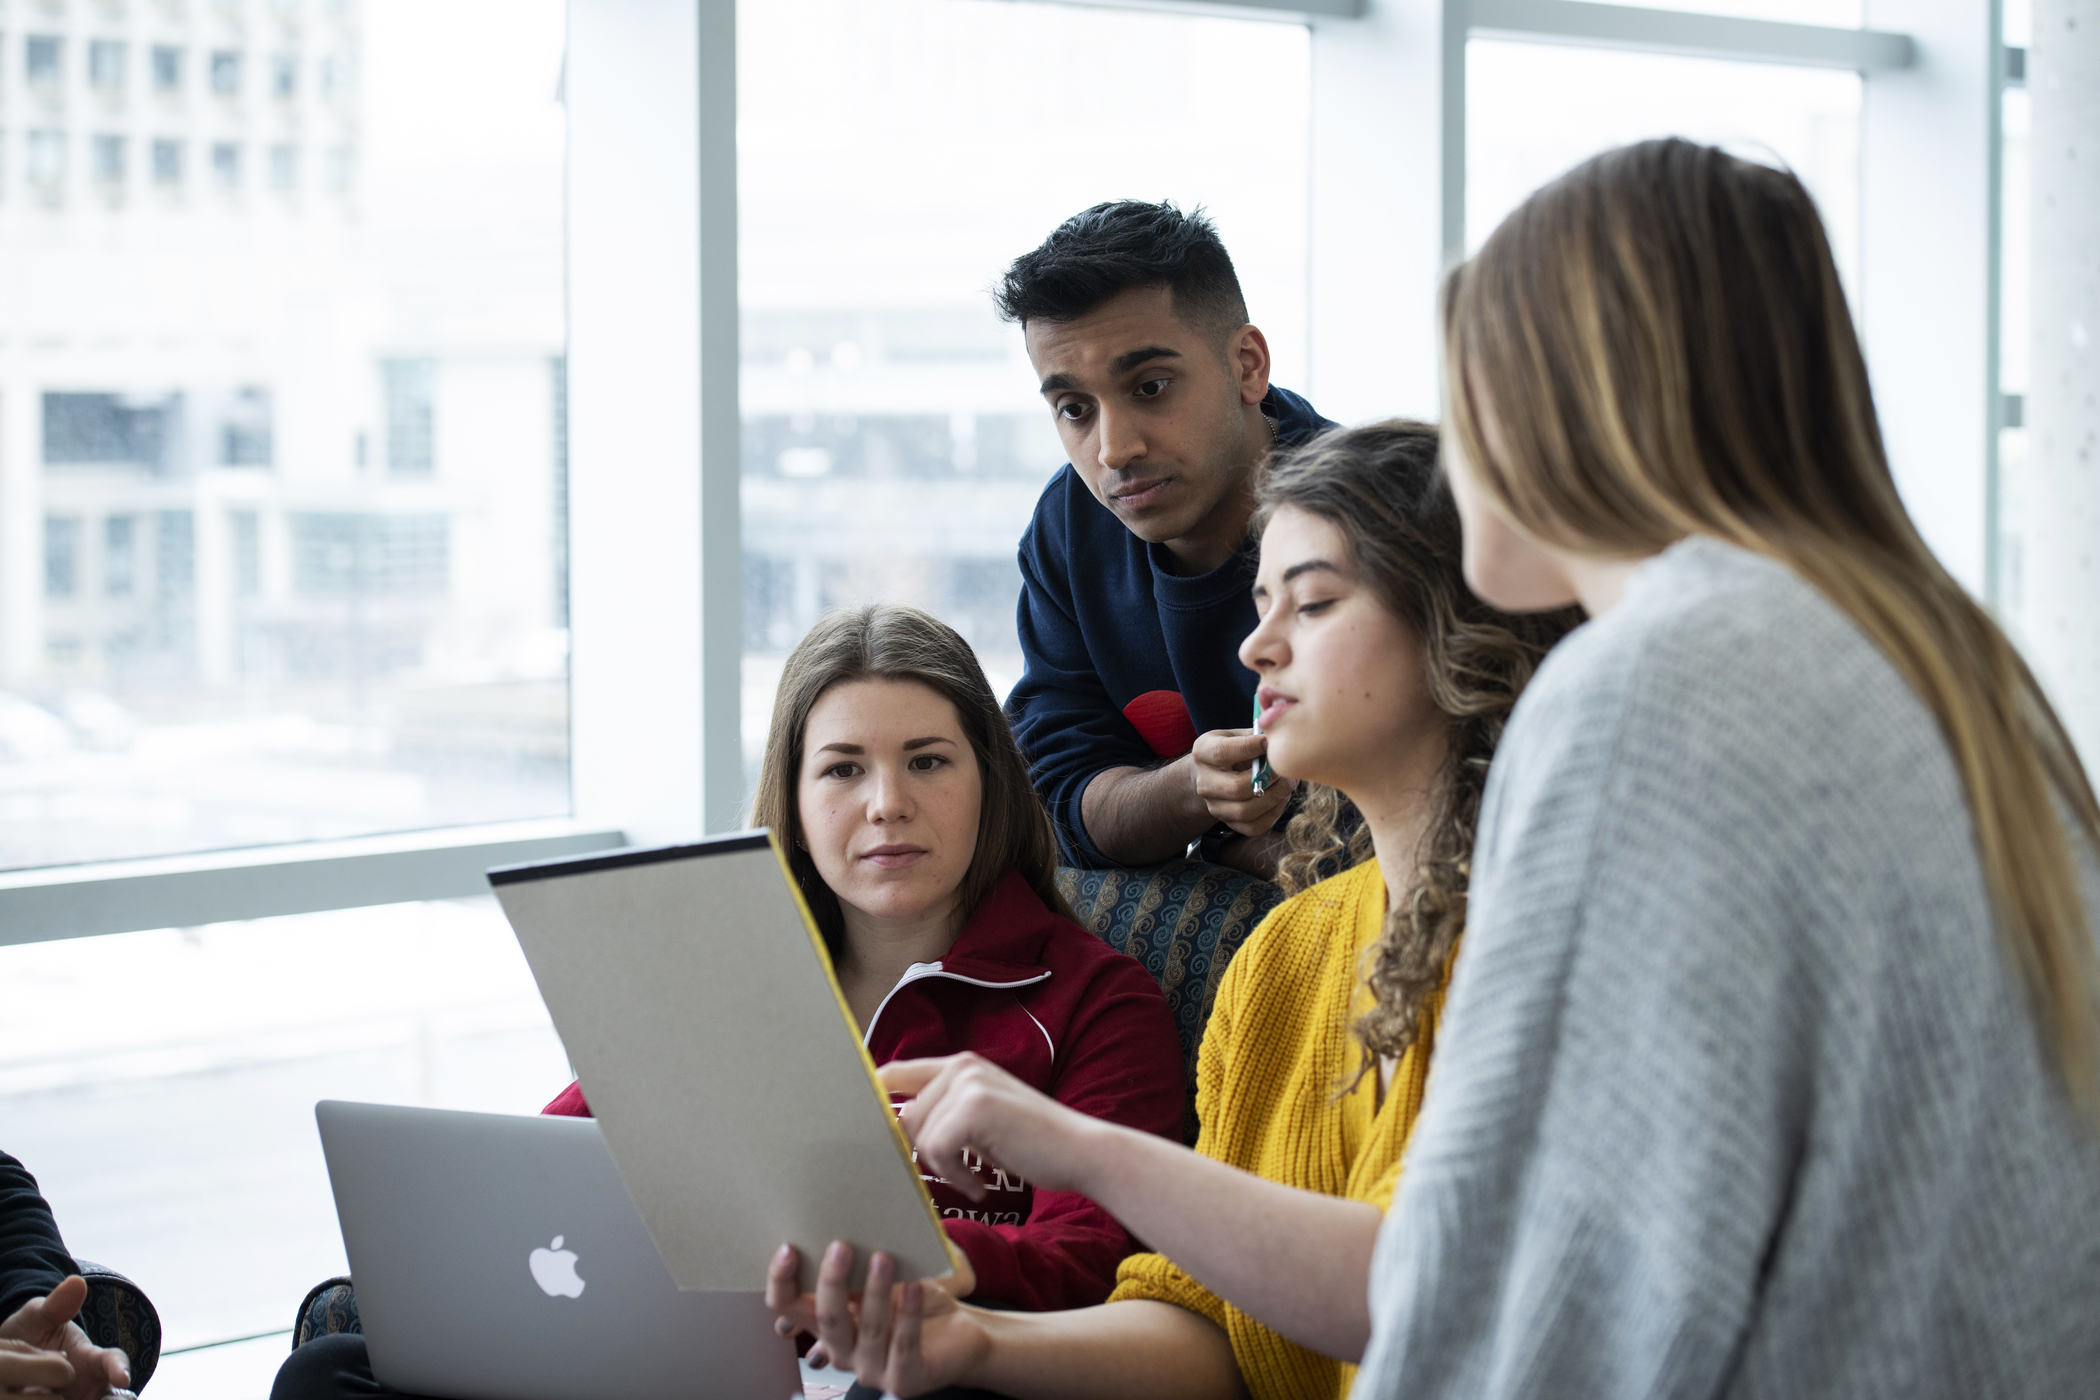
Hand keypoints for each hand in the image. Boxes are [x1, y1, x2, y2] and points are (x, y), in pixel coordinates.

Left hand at [0, 1277, 131, 1399]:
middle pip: (111, 1399)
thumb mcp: (37, 1317)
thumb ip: (57, 1305)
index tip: (122, 1378)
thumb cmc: (27, 1332)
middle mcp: (88, 1387)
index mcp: (90, 1359)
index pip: (113, 1362)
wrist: (6, 1360)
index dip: (119, 1369)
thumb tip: (75, 1281)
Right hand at [766, 1243, 984, 1396]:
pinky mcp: (904, 1382)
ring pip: (869, 1330)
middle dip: (832, 1282)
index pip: (789, 1307)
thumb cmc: (915, 1303)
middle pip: (828, 1319)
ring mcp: (873, 1371)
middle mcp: (844, 1352)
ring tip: (883, 1258)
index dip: (782, 1281)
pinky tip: (915, 1286)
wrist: (961, 1336)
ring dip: (875, 1291)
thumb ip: (857, 1269)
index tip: (789, 1248)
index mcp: (830, 1326)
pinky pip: (905, 1345)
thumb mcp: (881, 1282)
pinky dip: (910, 1314)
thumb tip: (840, 1229)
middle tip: (841, 1247)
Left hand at [879, 1053, 1099, 1203]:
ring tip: (973, 1180)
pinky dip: (956, 1176)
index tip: (857, 1122)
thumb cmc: (1031, 1145)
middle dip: (920, 1153)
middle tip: (954, 1175)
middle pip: (904, 1116)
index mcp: (961, 1065)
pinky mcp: (974, 1106)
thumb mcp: (982, 1120)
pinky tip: (980, 1185)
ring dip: (943, 1169)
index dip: (870, 1096)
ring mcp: (968, 1082)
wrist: (1080, 1152)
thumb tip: (892, 1130)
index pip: (895, 1072)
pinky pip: (936, 1150)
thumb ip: (946, 1115)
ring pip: (919, 1136)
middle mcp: (961, 1066)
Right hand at [1191, 729, 1295, 838]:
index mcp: (1203, 753)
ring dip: (1274, 797)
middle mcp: (1204, 782)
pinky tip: (1281, 797)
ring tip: (1288, 783)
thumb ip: (1255, 735)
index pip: (1223, 752)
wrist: (1214, 774)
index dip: (1250, 747)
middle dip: (1267, 779)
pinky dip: (1273, 814)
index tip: (1271, 742)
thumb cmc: (1232, 749)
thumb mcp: (1236, 735)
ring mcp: (1214, 806)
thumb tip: (1280, 735)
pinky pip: (1253, 826)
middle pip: (1235, 788)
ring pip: (1245, 811)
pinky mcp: (1227, 822)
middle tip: (1285, 769)